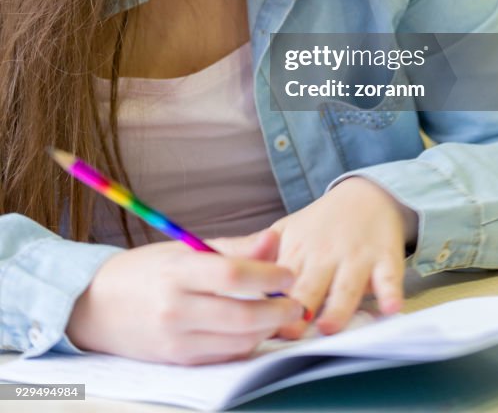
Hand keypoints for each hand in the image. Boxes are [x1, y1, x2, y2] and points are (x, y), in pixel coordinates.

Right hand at [66, 228, 302, 364]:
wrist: (96, 307)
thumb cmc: (147, 271)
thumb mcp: (184, 249)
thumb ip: (233, 248)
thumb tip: (274, 240)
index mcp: (177, 273)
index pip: (231, 275)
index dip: (267, 274)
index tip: (288, 272)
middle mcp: (175, 309)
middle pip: (240, 315)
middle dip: (278, 310)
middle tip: (296, 302)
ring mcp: (176, 341)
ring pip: (237, 341)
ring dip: (266, 330)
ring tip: (279, 313)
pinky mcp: (178, 361)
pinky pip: (224, 356)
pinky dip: (246, 344)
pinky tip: (254, 329)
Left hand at [270, 177, 410, 336]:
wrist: (367, 194)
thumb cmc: (322, 222)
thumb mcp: (286, 231)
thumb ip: (256, 252)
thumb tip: (215, 266)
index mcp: (297, 251)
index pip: (277, 281)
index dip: (267, 304)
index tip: (256, 324)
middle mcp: (325, 255)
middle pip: (309, 287)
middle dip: (299, 310)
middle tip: (288, 332)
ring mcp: (356, 257)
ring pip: (346, 287)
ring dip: (338, 307)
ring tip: (328, 327)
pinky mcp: (385, 258)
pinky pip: (389, 277)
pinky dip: (390, 293)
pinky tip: (390, 307)